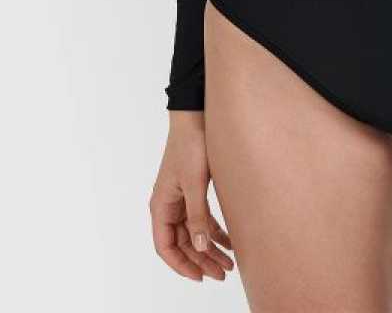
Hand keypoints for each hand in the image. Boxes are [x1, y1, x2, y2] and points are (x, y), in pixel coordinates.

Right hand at [149, 111, 235, 281]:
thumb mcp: (195, 183)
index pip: (165, 247)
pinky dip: (215, 230)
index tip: (201, 276)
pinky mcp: (194, 189)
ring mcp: (181, 197)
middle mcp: (168, 205)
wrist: (197, 114)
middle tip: (223, 273)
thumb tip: (201, 247)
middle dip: (201, 260)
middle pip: (182, 243)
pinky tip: (231, 240)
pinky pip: (202, 218)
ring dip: (210, 248)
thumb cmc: (191, 144)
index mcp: (160, 205)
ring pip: (194, 232)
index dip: (182, 265)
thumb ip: (197, 216)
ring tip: (230, 263)